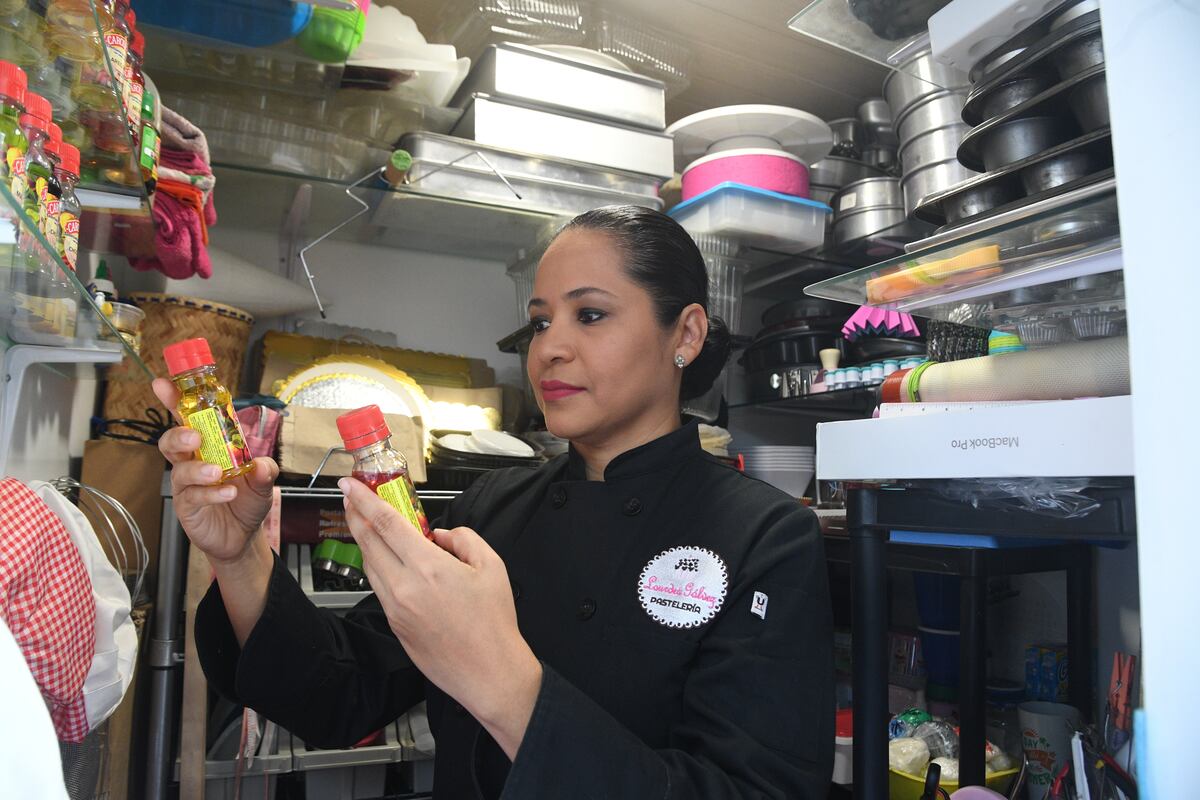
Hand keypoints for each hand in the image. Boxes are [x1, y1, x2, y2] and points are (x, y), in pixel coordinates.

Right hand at [153, 378, 279, 565]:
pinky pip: (192, 496)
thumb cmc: (247, 499)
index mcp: (209, 446)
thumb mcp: (264, 481)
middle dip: (178, 433)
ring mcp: (187, 485)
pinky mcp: (187, 507)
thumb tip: (261, 465)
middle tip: (195, 435)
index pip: (189, 419)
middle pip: (171, 440)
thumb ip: (265, 470)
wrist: (244, 535)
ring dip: (197, 468)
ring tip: (217, 472)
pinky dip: (210, 493)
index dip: (175, 401)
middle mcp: (193, 461)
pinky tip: (228, 493)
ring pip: (179, 469)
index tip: (163, 384)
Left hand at [339, 477, 542, 757]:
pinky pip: (379, 586)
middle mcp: (404, 587)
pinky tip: (386, 558)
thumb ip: (464, 539)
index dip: (363, 500)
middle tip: (350, 498)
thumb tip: (443, 535)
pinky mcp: (395, 624)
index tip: (349, 485)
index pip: (385, 524)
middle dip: (354, 515)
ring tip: (366, 524)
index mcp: (428, 568)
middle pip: (367, 542)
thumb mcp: (492, 566)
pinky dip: (377, 566)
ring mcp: (395, 608)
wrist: (489, 672)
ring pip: (369, 565)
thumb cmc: (493, 624)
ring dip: (364, 540)